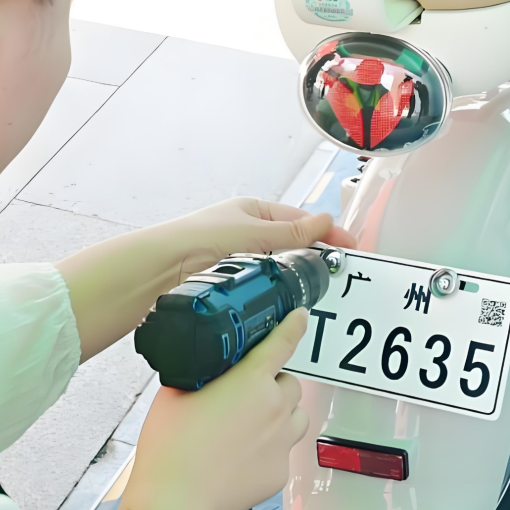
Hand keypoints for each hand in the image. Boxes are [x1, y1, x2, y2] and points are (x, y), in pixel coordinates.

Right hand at [120, 308, 311, 509]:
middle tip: (245, 397)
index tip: (301, 317)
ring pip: (295, 417)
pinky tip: (240, 459)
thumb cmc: (172, 444)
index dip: (294, 326)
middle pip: (290, 384)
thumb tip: (207, 372)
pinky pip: (283, 452)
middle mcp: (275, 408)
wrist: (178, 499)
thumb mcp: (176, 393)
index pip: (282, 343)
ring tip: (250, 427)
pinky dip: (268, 450)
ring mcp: (282, 443)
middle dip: (272, 386)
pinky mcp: (280, 472)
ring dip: (280, 415)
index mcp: (250, 380)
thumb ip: (201, 376)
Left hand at [168, 197, 356, 281]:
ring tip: (317, 286)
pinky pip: (262, 282)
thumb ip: (289, 232)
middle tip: (337, 270)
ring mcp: (238, 255)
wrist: (161, 267)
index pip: (297, 220)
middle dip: (313, 254)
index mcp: (252, 211)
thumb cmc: (198, 238)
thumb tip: (325, 221)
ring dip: (294, 274)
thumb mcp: (251, 232)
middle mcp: (245, 231)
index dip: (324, 232)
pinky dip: (276, 288)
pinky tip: (286, 298)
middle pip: (289, 243)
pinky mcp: (230, 279)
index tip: (348, 247)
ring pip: (277, 265)